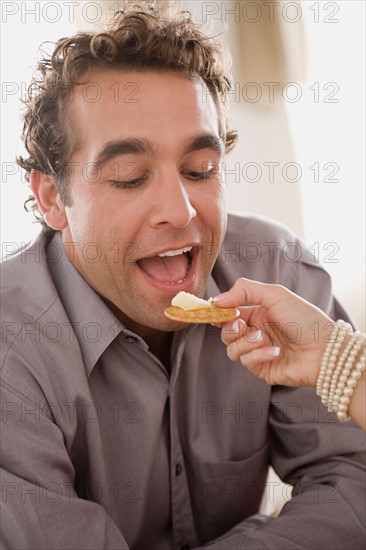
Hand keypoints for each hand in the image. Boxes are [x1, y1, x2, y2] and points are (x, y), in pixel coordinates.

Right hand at [215, 278, 333, 387]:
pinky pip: (246, 361)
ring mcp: (258, 352)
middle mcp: (256, 332)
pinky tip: (275, 351)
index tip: (217, 310)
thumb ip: (244, 290)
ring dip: (244, 342)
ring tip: (262, 338)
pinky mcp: (261, 369)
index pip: (230, 313)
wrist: (325, 349)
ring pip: (231, 348)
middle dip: (230, 328)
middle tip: (242, 325)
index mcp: (259, 313)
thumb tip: (217, 300)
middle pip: (226, 332)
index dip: (221, 312)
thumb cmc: (305, 319)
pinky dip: (258, 354)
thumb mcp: (275, 294)